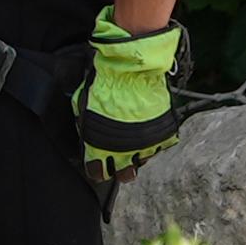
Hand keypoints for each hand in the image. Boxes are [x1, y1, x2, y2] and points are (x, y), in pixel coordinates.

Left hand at [76, 10, 185, 176]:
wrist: (131, 68)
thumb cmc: (104, 83)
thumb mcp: (82, 105)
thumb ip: (84, 125)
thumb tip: (84, 134)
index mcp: (99, 147)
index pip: (97, 173)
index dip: (97, 169)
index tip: (98, 164)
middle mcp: (123, 151)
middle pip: (124, 176)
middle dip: (120, 169)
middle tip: (118, 158)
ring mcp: (145, 144)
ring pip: (143, 162)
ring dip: (137, 154)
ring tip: (133, 142)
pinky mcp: (163, 134)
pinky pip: (159, 146)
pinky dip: (154, 141)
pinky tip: (147, 131)